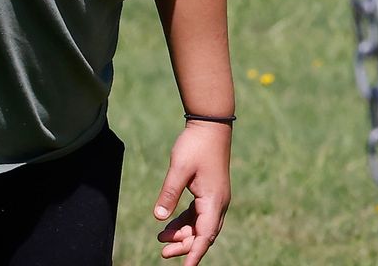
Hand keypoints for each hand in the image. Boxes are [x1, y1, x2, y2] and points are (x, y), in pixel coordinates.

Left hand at [153, 122, 230, 263]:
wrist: (210, 125)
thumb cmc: (196, 145)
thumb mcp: (179, 169)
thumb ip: (169, 194)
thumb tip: (158, 218)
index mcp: (214, 200)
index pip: (205, 235)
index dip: (194, 253)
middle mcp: (218, 203)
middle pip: (203, 234)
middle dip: (185, 247)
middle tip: (163, 254)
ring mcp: (215, 197)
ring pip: (200, 225)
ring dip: (183, 234)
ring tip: (161, 241)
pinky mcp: (209, 192)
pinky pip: (198, 214)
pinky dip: (184, 222)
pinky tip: (168, 225)